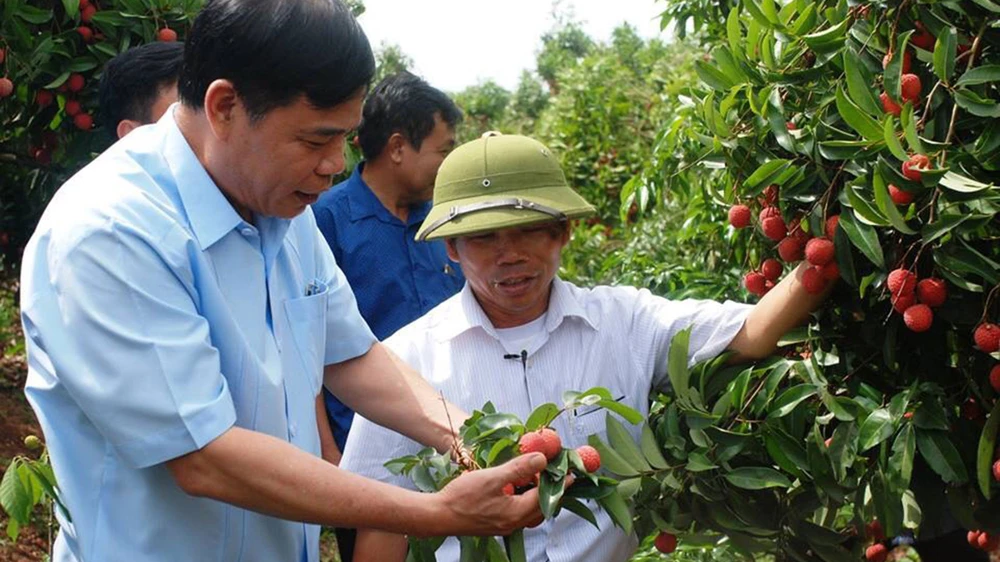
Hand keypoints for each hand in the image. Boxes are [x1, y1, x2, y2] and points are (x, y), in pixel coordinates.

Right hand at [423, 452, 546, 536]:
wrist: (437, 516)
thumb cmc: (462, 497)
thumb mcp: (492, 478)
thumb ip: (518, 469)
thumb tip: (541, 459)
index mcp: (516, 513)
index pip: (545, 497)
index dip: (558, 483)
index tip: (570, 474)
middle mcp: (513, 523)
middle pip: (540, 508)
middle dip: (550, 491)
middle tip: (554, 474)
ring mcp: (503, 526)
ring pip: (529, 512)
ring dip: (536, 496)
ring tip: (536, 478)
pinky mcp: (495, 524)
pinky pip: (518, 513)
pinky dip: (523, 501)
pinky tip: (516, 488)